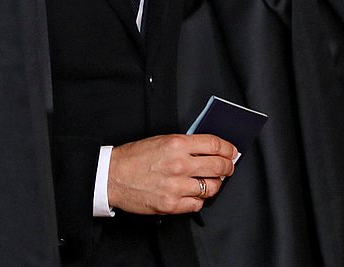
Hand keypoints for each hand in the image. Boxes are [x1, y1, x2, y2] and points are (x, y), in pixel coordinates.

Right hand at [107, 134, 237, 214]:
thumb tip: (208, 149)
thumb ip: (185, 144)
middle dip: (227, 167)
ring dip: (214, 184)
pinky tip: (191, 193)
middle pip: (219, 166)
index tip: (232, 151)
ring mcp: (176, 186)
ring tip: (208, 181)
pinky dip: (197, 199)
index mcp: (176, 144)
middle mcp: (179, 164)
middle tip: (227, 167)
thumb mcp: (160, 140)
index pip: (215, 145)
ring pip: (212, 187)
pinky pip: (197, 204)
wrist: (111, 176)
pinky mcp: (171, 204)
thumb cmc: (133, 157)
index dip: (228, 148)